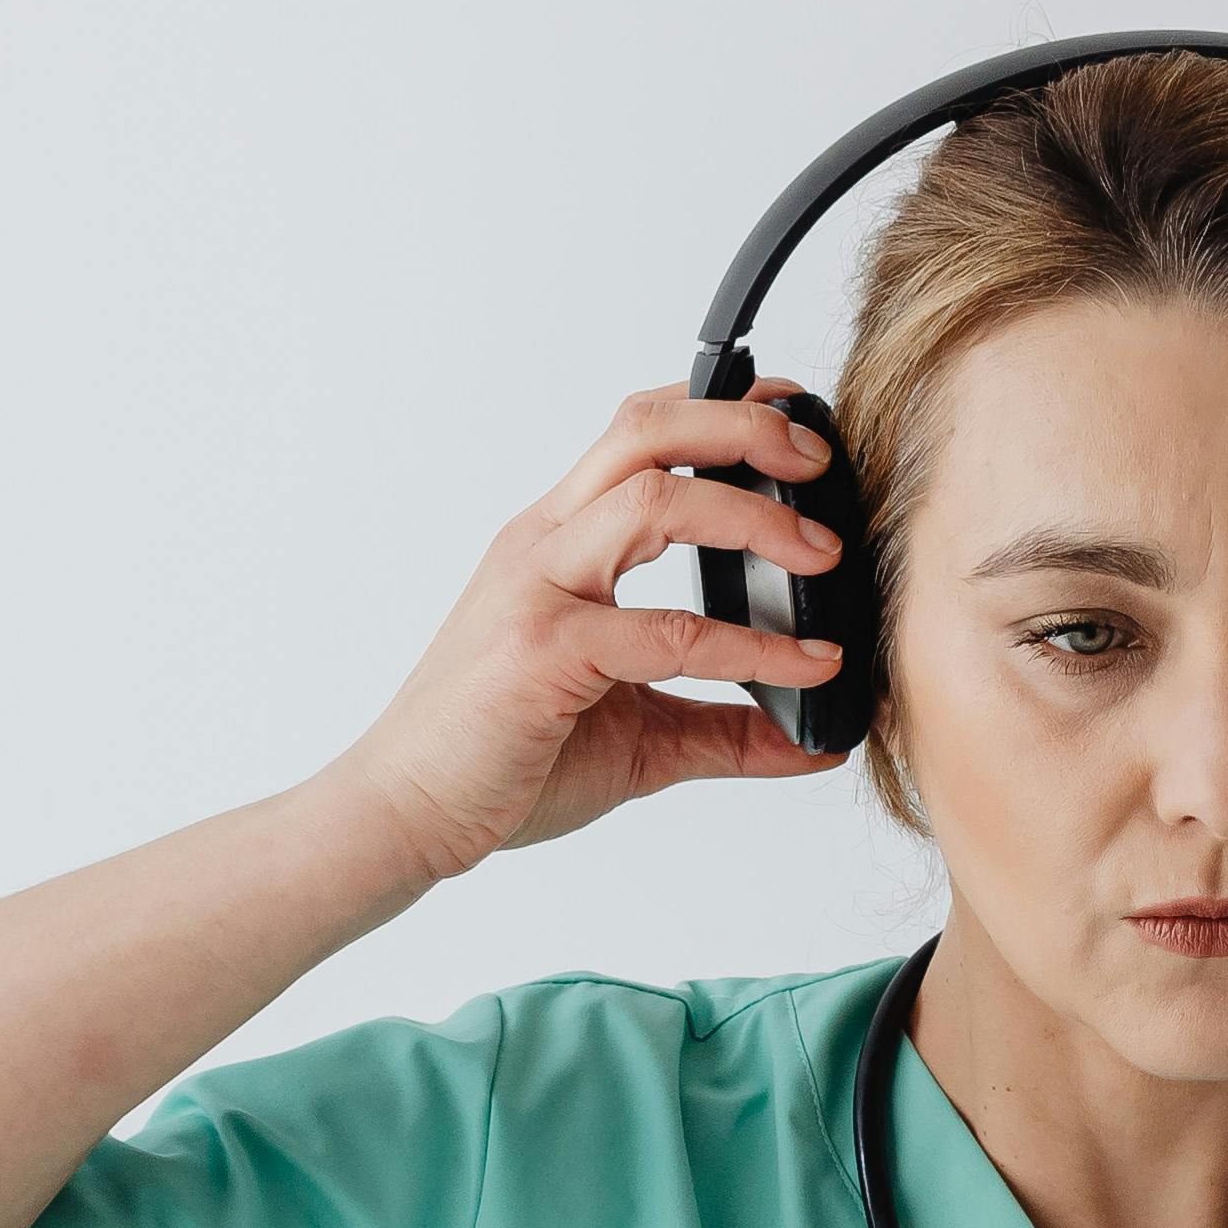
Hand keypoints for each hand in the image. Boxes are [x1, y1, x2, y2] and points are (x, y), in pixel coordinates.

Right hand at [314, 385, 849, 886]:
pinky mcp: (542, 652)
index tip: (795, 421)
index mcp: (558, 542)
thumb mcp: (640, 737)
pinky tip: (804, 664)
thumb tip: (817, 739)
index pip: (639, 436)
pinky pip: (666, 631)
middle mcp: (544, 546)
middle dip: (743, 427)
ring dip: (752, 516)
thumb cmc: (500, 762)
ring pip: (652, 500)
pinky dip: (751, 645)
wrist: (405, 817)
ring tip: (823, 553)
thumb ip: (728, 729)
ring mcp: (537, 590)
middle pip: (645, 433)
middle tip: (820, 461)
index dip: (720, 410)